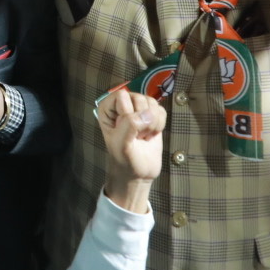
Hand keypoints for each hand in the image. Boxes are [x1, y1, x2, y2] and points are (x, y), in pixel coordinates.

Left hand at [96, 88, 166, 211]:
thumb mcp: (121, 144)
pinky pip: (161, 110)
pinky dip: (160, 124)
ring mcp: (138, 109)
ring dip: (152, 123)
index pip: (122, 95)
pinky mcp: (152, 116)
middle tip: (136, 136)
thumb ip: (130, 125)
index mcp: (108, 108)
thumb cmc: (124, 160)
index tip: (126, 130)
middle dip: (142, 119)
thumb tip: (148, 113)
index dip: (128, 113)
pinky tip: (151, 134)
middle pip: (140, 98)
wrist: (139, 173)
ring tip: (143, 136)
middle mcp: (122, 105)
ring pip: (152, 102)